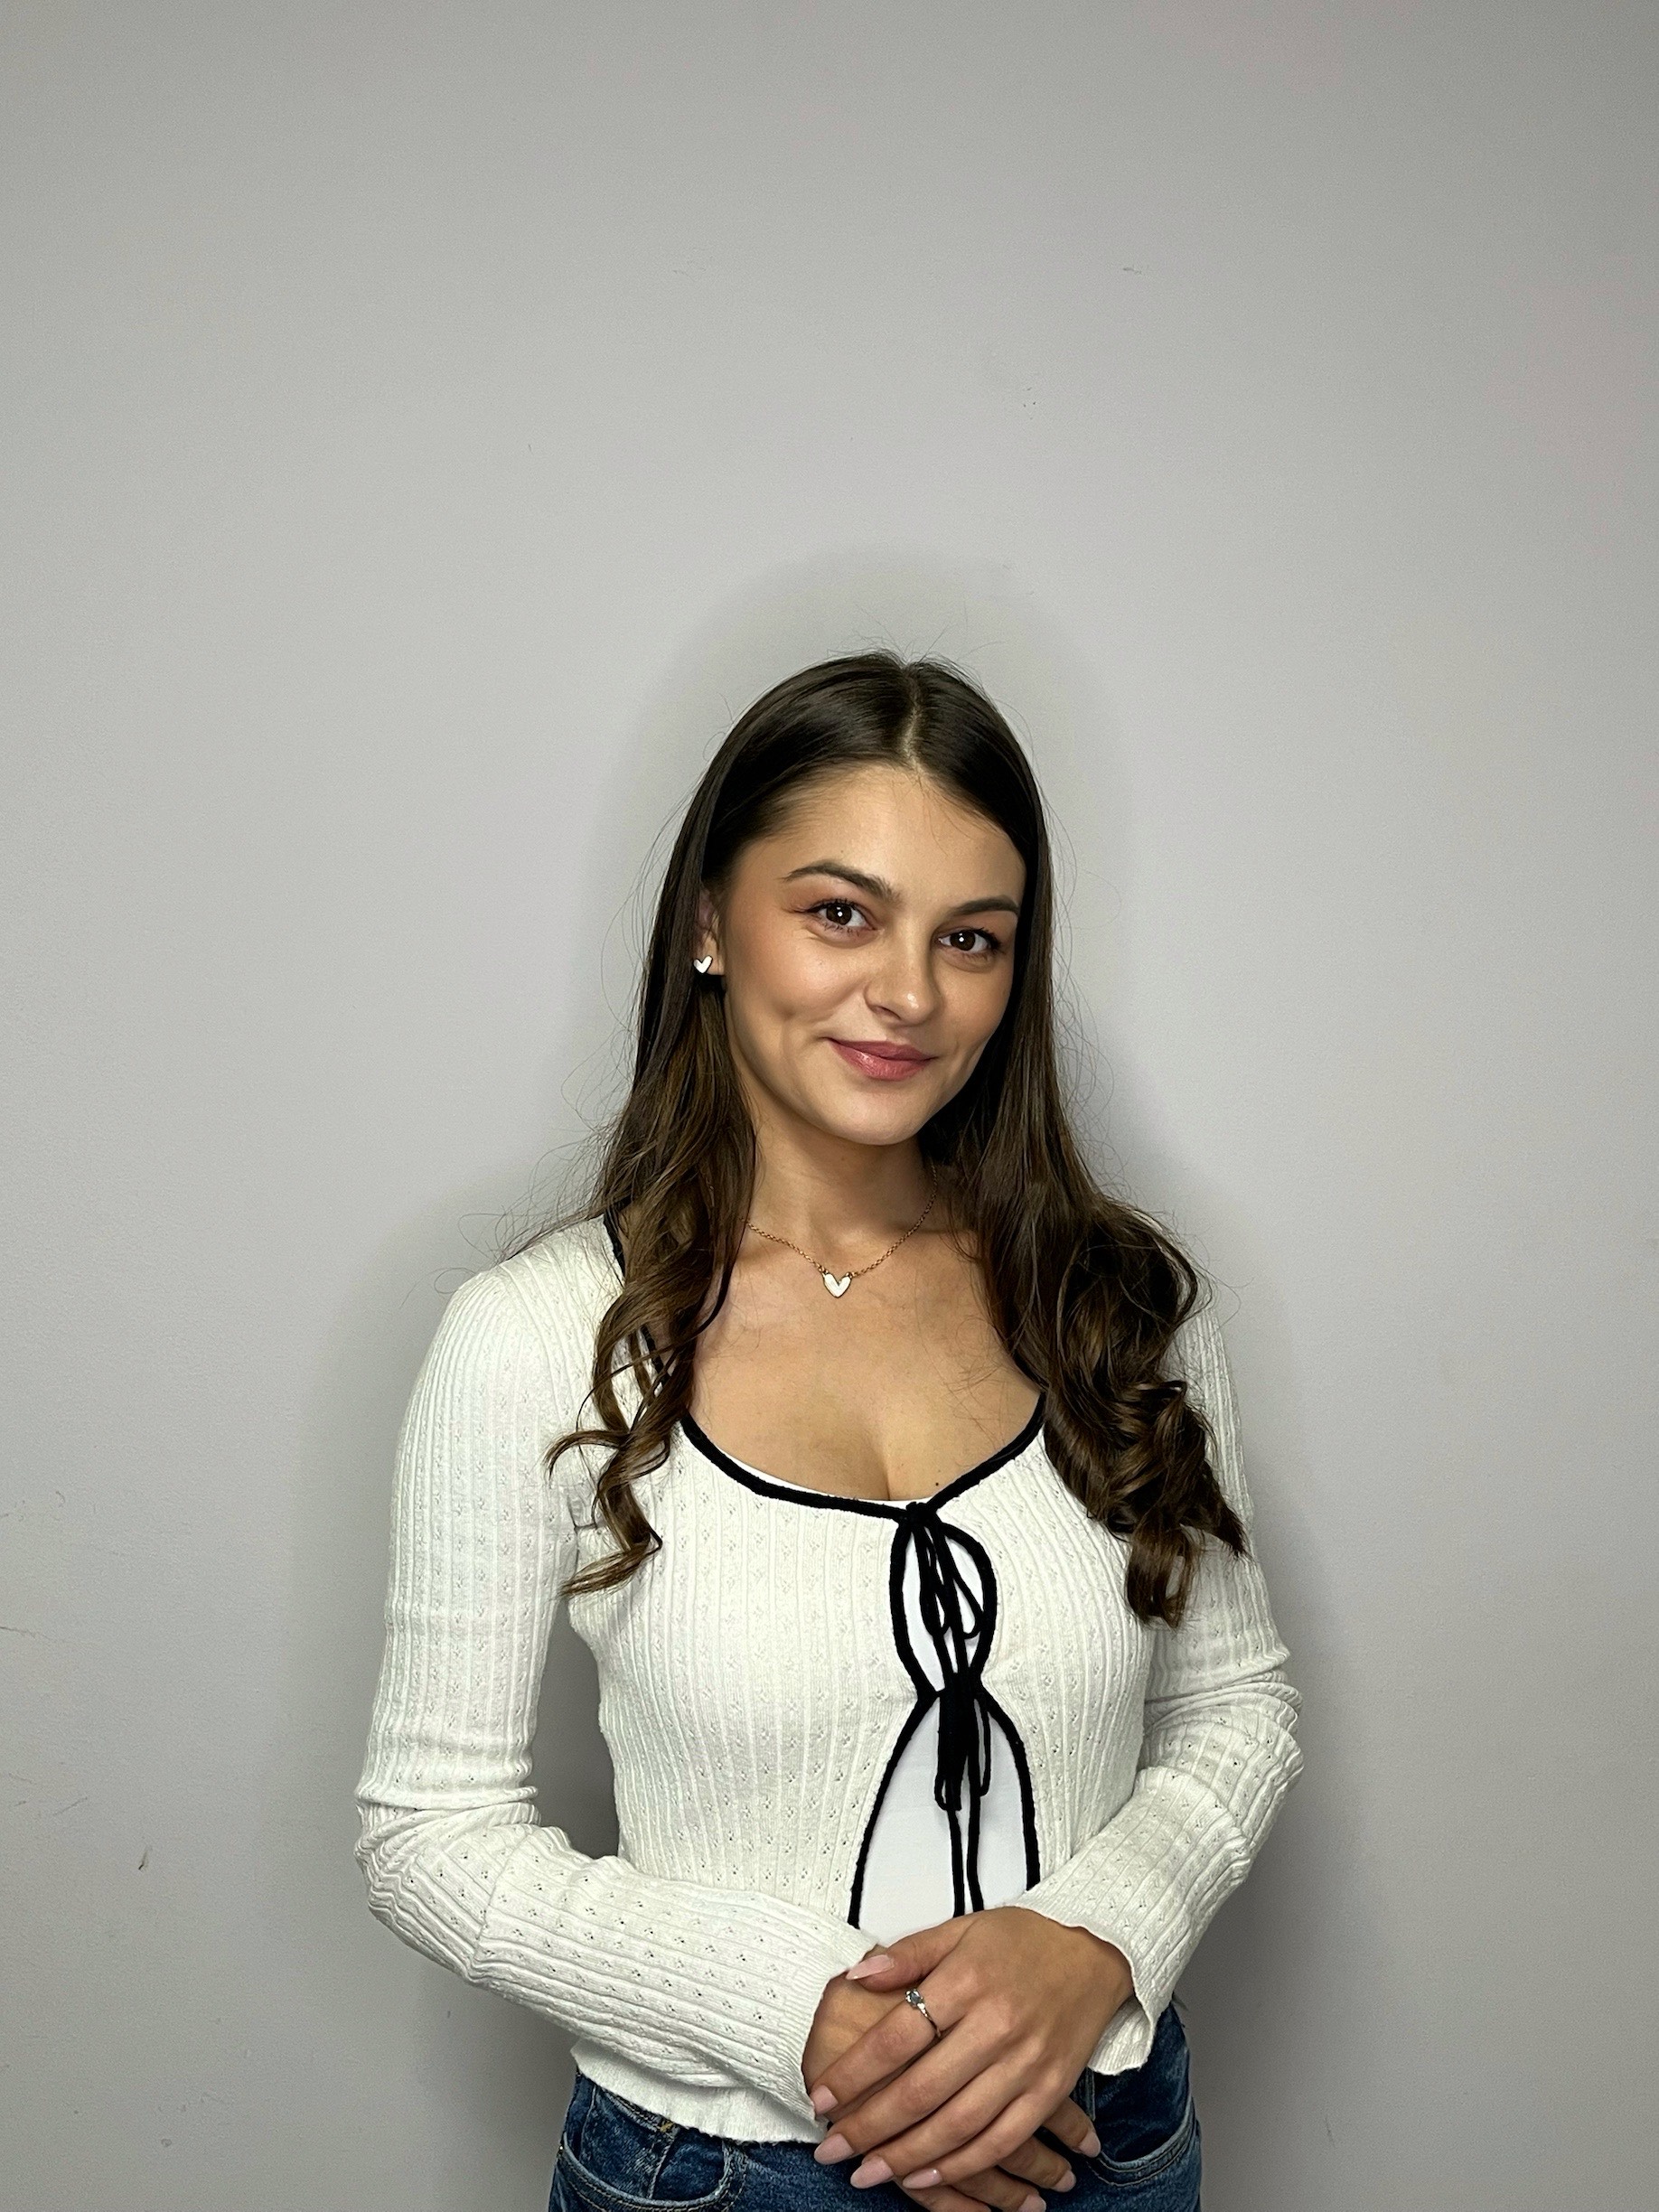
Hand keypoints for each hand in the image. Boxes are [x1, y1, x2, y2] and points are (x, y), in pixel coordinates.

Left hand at [807, 1909, 1134, 2196]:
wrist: (1094, 1950)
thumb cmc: (1024, 1939)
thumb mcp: (961, 1929)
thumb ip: (907, 1954)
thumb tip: (856, 1976)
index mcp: (967, 1980)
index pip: (898, 2035)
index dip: (856, 2071)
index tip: (822, 2096)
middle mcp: (996, 2024)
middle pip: (922, 2089)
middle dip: (871, 2127)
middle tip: (833, 2149)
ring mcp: (1026, 2062)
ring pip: (958, 2125)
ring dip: (909, 2157)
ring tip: (870, 2172)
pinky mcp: (1050, 2090)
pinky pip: (1002, 2139)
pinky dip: (964, 2164)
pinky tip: (929, 2175)